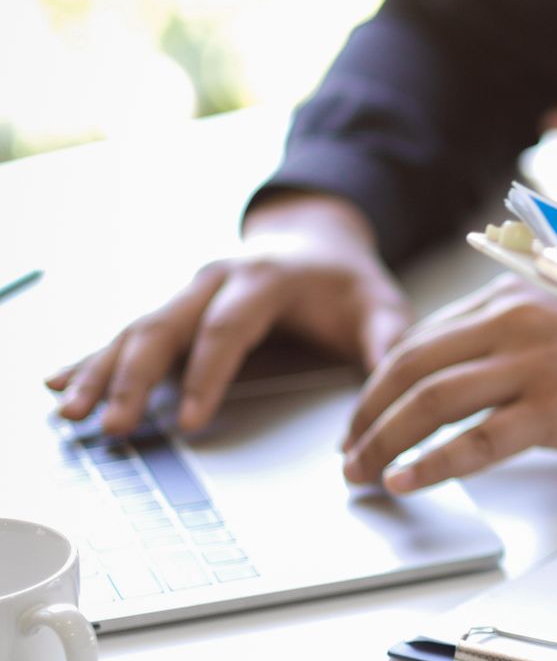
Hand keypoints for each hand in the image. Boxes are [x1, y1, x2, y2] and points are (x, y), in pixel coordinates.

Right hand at [45, 194, 410, 434]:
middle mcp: (216, 278)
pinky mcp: (175, 305)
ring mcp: (189, 290)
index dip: (207, 375)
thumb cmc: (346, 280)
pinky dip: (93, 356)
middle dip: (133, 377)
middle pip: (166, 326)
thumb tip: (394, 392)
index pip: (228, 329)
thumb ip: (388, 345)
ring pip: (136, 328)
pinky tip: (59, 380)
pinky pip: (128, 331)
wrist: (319, 236)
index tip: (189, 419)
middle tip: (111, 424)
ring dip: (100, 370)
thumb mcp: (380, 306)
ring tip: (70, 410)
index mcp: (265, 278)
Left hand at [341, 276, 556, 492]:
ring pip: (431, 401)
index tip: (368, 413)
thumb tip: (477, 377)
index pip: (426, 336)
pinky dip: (432, 463)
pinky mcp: (556, 408)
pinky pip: (476, 440)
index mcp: (518, 296)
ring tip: (365, 473)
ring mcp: (535, 363)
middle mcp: (518, 321)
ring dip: (384, 442)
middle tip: (350, 450)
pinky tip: (409, 481)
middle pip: (412, 366)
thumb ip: (523, 338)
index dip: (384, 380)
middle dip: (367, 413)